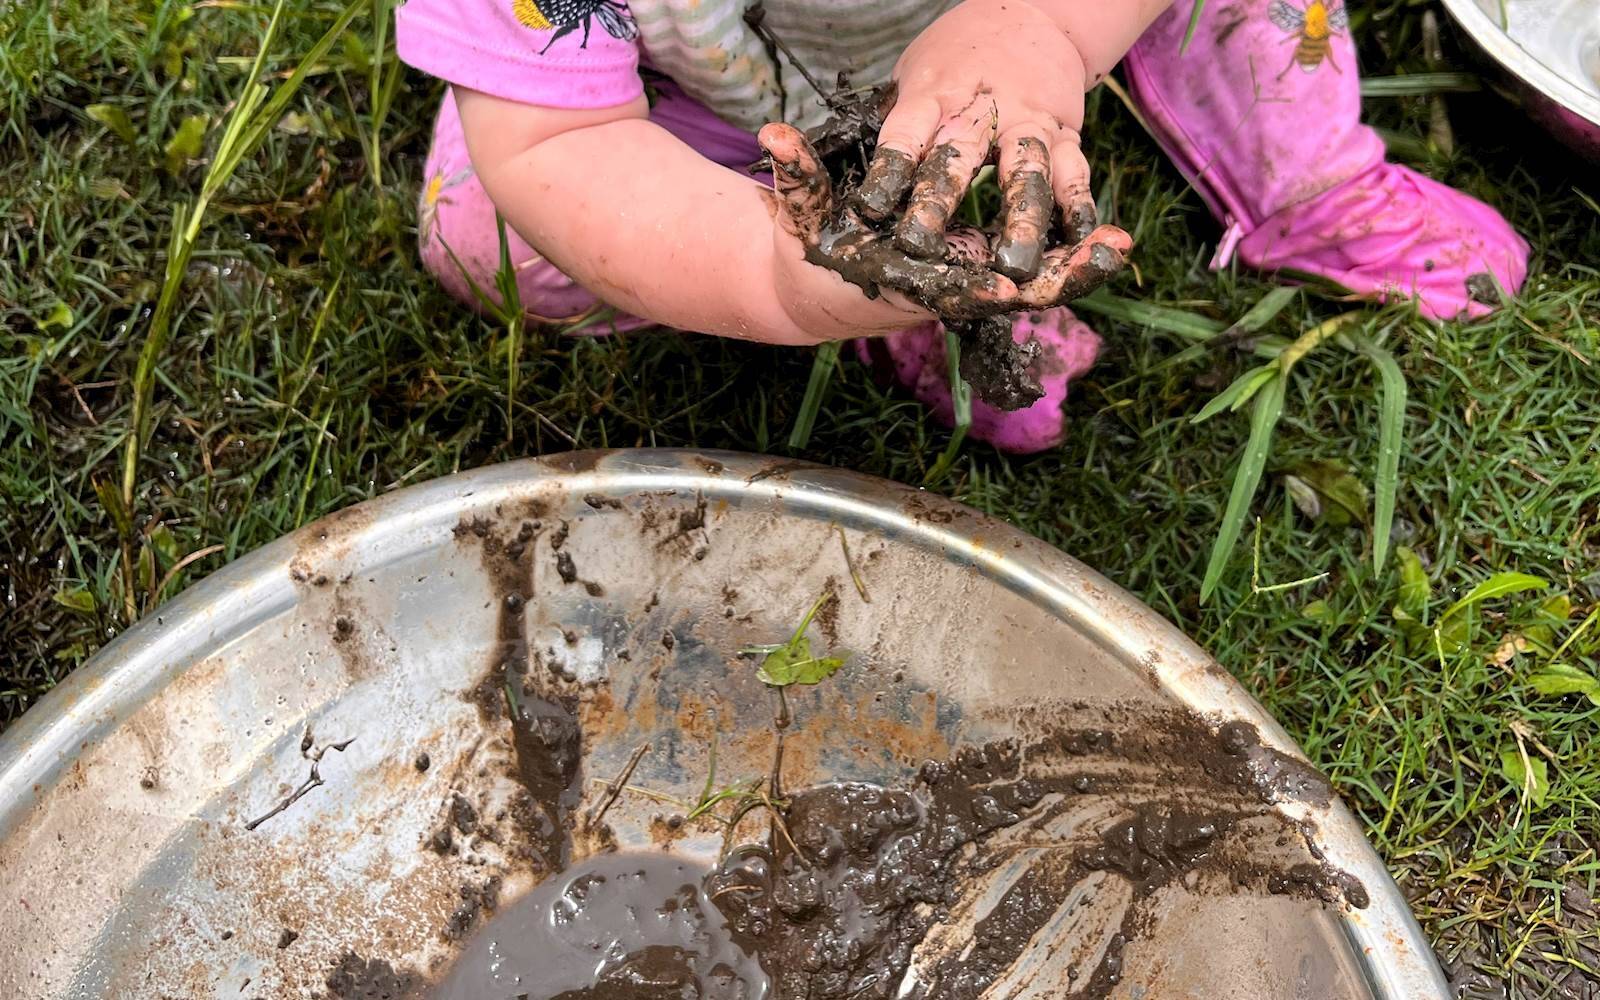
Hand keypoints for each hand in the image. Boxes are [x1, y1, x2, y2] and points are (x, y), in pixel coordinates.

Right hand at [760, 123, 1131, 323]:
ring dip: (1072, 268)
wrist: (811, 293)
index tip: (1010, 286)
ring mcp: (963, 284)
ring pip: (1027, 283)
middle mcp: (937, 289)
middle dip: (1053, 279)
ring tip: (1119, 248)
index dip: (978, 287)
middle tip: (1103, 259)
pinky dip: (1066, 259)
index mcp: (897, 280)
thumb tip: (773, 137)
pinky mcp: (978, 272)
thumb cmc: (805, 251)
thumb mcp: (798, 214)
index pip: (945, 288)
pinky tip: (1107, 242)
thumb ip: (796, 175)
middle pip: (1004, 292)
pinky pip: (1031, 272)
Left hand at [855, 0, 1097, 281]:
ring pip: (1027, 169)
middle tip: (921, 246)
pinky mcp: (1067, 134)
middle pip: (960, 155)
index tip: (870, 209)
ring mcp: (1030, 120)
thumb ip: (895, 122)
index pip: (906, 132)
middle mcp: (984, 107)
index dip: (889, 169)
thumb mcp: (915, 76)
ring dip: (1020, 219)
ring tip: (1013, 265)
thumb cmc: (958, 60)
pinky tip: (1079, 244)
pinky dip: (1077, 209)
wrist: (1035, 15)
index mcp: (934, 93)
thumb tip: (845, 163)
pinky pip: (1075, 174)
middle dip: (939, 201)